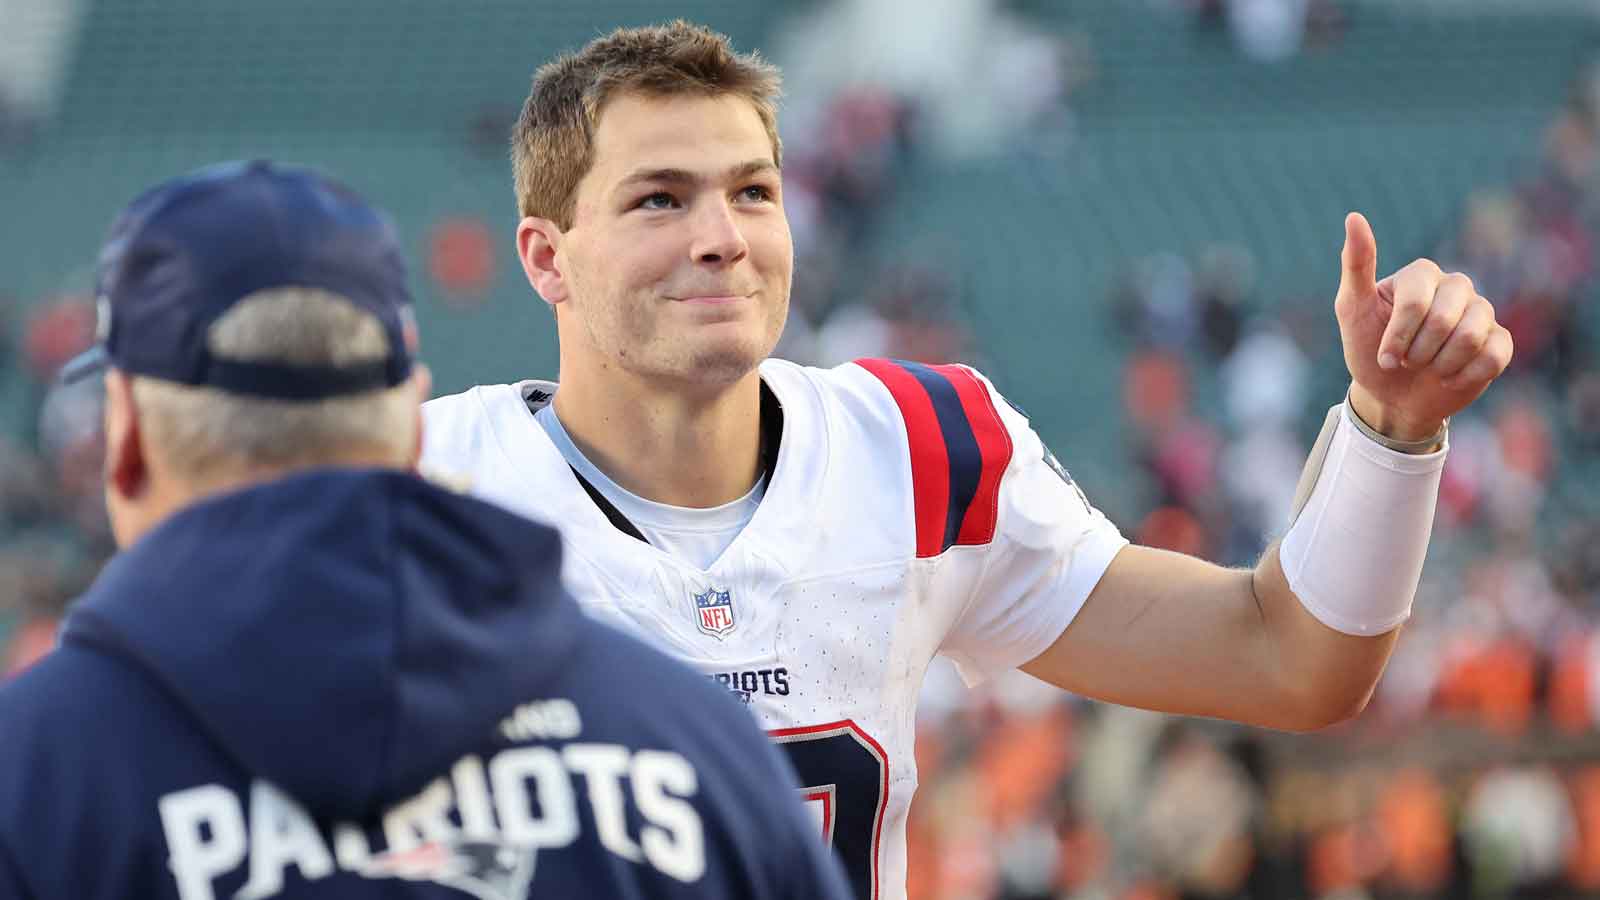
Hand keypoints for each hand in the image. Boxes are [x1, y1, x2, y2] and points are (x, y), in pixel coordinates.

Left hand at [1334, 212, 1512, 441]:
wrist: (1392, 396)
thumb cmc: (1369, 350)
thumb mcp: (1353, 310)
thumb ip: (1356, 264)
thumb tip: (1354, 217)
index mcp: (1422, 274)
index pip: (1416, 302)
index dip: (1398, 337)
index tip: (1384, 356)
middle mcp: (1456, 286)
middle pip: (1445, 320)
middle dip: (1417, 352)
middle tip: (1406, 361)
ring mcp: (1481, 312)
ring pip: (1470, 338)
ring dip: (1439, 366)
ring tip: (1427, 368)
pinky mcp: (1500, 341)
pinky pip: (1492, 357)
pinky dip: (1463, 376)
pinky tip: (1449, 377)